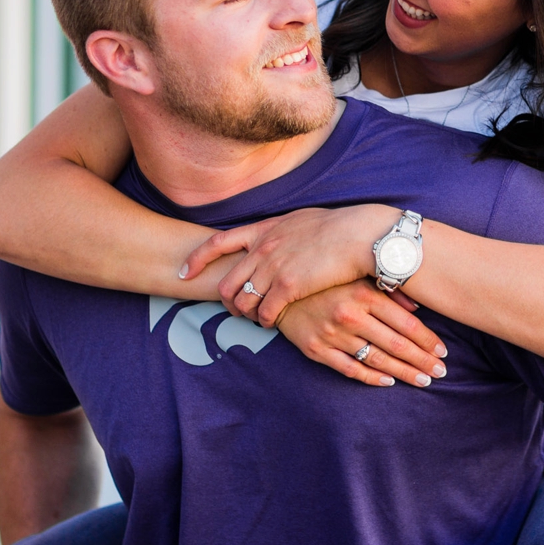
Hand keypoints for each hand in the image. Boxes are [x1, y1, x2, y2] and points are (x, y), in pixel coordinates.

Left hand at [182, 204, 395, 325]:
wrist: (361, 236)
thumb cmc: (339, 228)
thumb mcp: (300, 220)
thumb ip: (280, 231)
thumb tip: (275, 236)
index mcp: (264, 229)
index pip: (217, 242)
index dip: (196, 259)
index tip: (183, 273)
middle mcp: (263, 248)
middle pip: (226, 282)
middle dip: (227, 301)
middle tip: (236, 311)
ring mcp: (273, 268)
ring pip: (243, 302)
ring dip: (247, 315)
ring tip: (258, 319)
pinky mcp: (288, 287)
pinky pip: (265, 313)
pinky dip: (265, 322)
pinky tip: (274, 324)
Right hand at [277, 280, 447, 387]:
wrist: (279, 288)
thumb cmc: (325, 279)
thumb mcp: (357, 276)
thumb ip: (388, 290)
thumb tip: (419, 306)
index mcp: (363, 294)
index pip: (405, 323)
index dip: (427, 340)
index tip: (442, 351)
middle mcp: (349, 315)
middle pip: (395, 344)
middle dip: (421, 360)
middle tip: (440, 371)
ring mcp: (332, 335)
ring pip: (376, 359)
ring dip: (403, 372)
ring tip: (423, 380)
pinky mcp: (316, 349)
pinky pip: (349, 369)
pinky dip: (371, 378)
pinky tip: (389, 382)